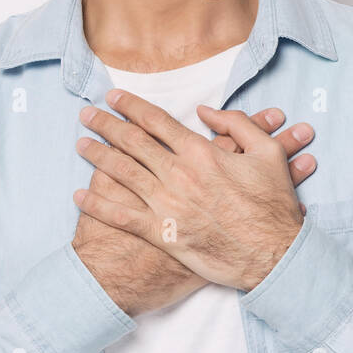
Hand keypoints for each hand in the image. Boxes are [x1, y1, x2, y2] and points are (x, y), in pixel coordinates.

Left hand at [72, 105, 316, 315]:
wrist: (273, 255)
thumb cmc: (273, 204)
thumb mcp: (268, 152)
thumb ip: (237, 123)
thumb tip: (205, 111)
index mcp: (200, 153)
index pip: (156, 121)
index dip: (131, 106)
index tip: (113, 98)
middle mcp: (178, 175)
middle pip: (132, 142)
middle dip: (105, 125)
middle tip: (86, 114)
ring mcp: (168, 206)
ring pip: (122, 174)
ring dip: (97, 156)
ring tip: (80, 144)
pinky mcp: (163, 235)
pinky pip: (122, 216)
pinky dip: (98, 205)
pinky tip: (79, 195)